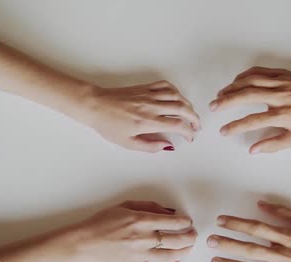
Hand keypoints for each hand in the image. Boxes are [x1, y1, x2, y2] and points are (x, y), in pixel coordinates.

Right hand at [60, 200, 196, 261]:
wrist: (85, 242)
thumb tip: (168, 212)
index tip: (187, 221)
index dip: (185, 222)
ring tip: (189, 246)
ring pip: (171, 256)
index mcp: (141, 220)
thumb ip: (149, 206)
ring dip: (185, 251)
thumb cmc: (102, 222)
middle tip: (193, 233)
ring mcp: (140, 254)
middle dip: (190, 236)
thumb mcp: (125, 205)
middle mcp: (144, 238)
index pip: (173, 222)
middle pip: (176, 239)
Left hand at [70, 80, 200, 152]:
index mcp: (146, 122)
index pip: (177, 125)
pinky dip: (176, 91)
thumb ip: (150, 146)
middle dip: (194, 118)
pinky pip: (166, 86)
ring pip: (177, 96)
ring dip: (188, 105)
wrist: (95, 105)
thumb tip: (168, 146)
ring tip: (190, 113)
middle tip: (196, 126)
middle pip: (182, 108)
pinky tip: (177, 98)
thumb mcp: (127, 143)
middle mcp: (150, 106)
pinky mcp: (144, 87)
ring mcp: (148, 95)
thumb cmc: (108, 124)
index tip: (191, 137)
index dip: (188, 131)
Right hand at [210, 66, 290, 153]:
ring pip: (250, 81)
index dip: (236, 126)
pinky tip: (235, 83)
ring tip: (220, 96)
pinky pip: (257, 72)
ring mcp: (279, 82)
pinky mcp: (280, 73)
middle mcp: (279, 97)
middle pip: (247, 96)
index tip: (224, 131)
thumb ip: (274, 144)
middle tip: (213, 107)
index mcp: (284, 114)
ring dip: (232, 88)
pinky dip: (243, 76)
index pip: (253, 121)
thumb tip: (253, 150)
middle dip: (227, 102)